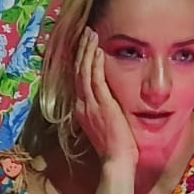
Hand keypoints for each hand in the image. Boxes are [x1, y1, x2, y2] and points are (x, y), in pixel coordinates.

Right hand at [74, 28, 137, 165]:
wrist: (116, 161)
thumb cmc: (115, 148)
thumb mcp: (104, 126)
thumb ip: (103, 111)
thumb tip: (108, 101)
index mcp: (82, 110)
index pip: (78, 80)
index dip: (79, 61)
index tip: (84, 46)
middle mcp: (82, 104)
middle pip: (77, 71)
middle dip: (81, 50)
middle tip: (86, 32)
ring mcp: (90, 104)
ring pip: (84, 71)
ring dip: (87, 50)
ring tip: (90, 34)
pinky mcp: (101, 104)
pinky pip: (95, 78)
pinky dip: (95, 63)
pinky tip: (98, 50)